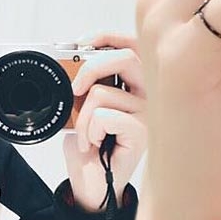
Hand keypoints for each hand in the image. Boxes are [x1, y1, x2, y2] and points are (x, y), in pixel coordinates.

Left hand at [63, 34, 147, 210]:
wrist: (91, 182)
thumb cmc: (91, 146)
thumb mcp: (82, 107)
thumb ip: (86, 85)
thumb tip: (72, 64)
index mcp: (137, 84)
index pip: (132, 46)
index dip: (107, 37)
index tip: (80, 43)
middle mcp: (148, 95)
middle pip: (125, 57)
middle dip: (90, 67)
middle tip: (75, 89)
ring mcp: (148, 113)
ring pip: (103, 92)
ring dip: (83, 116)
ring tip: (87, 135)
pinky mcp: (142, 132)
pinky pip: (105, 116)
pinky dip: (89, 130)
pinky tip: (94, 144)